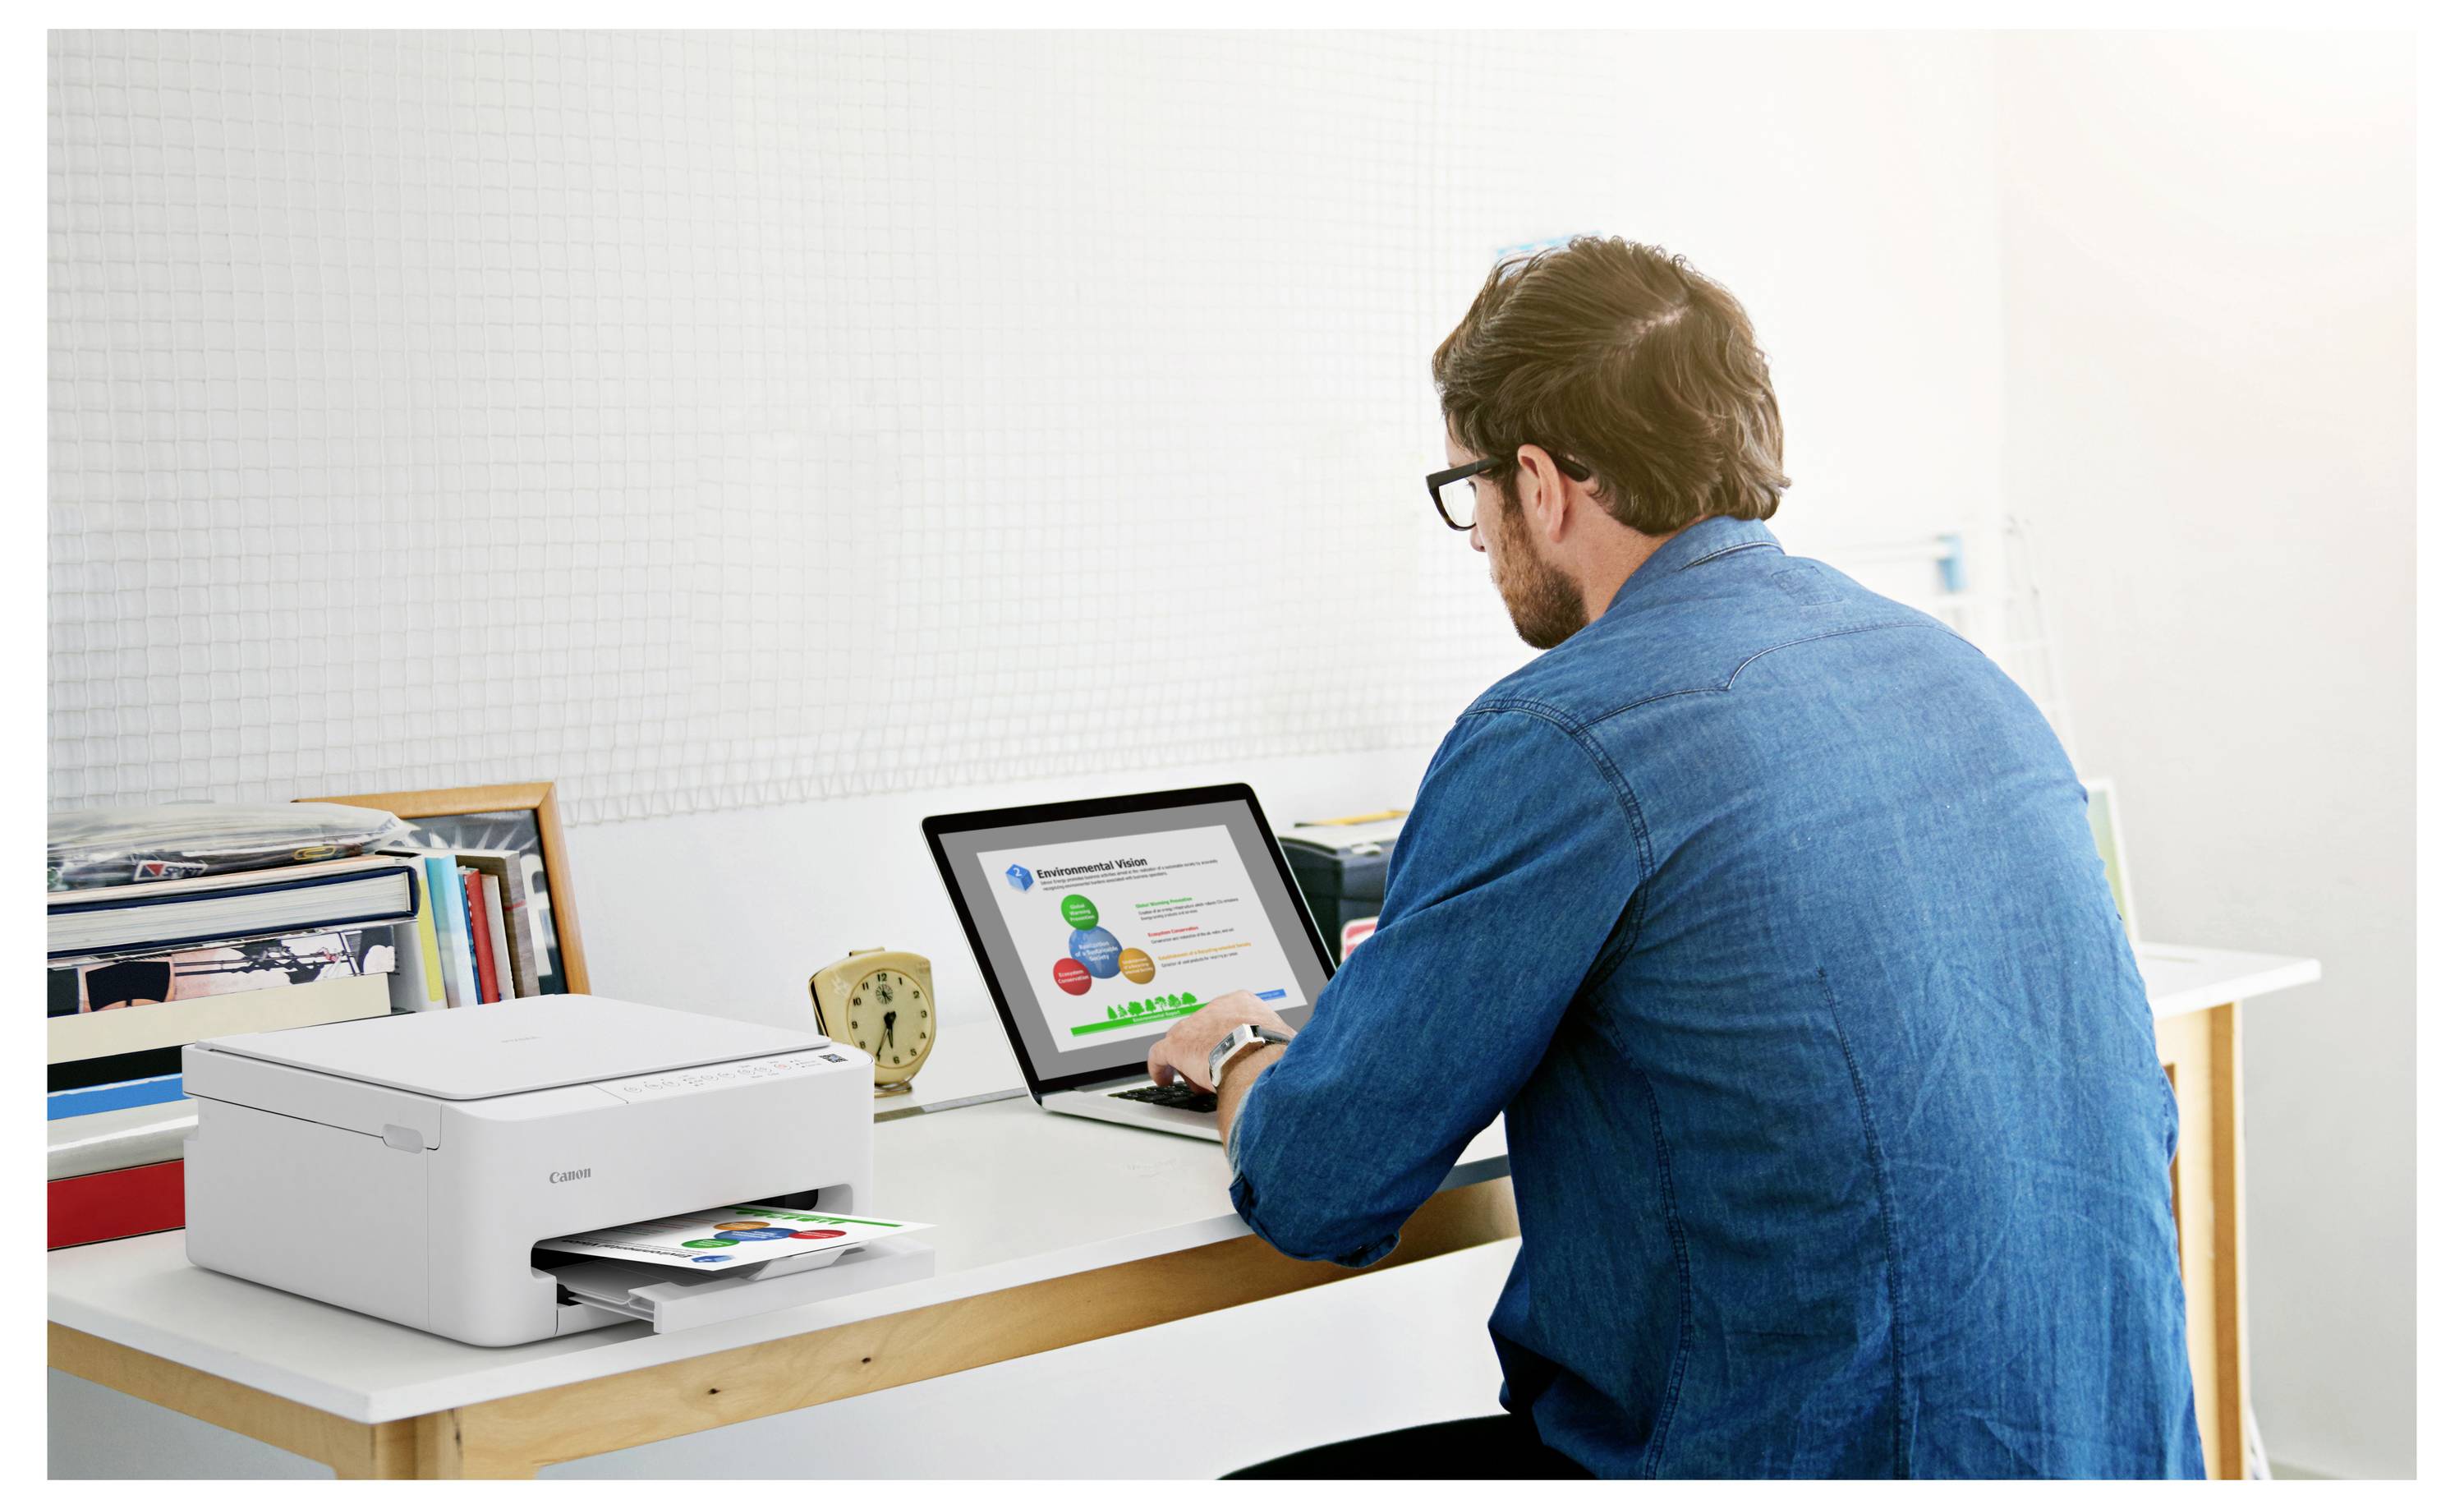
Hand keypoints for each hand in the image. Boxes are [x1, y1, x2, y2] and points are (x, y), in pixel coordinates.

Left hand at [1146, 991, 1293, 1091]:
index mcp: (1242, 1003)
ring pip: (1183, 1041)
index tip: (1228, 1049)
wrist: (1255, 1054)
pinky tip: (1163, 1079)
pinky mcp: (1177, 1044)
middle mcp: (1215, 1009)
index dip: (1225, 1036)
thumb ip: (1278, 1043)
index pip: (1226, 1017)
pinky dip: (1160, 1067)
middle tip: (1215, 1069)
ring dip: (1188, 1061)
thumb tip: (1290, 1056)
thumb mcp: (1284, 1039)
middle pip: (1203, 1029)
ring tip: (1195, 1080)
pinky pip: (1160, 1054)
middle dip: (1208, 1049)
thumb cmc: (1273, 1049)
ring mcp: (1193, 1025)